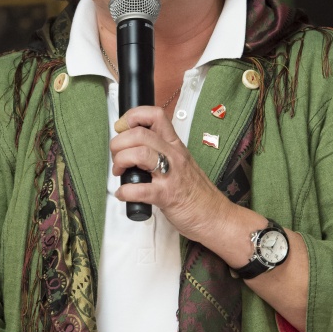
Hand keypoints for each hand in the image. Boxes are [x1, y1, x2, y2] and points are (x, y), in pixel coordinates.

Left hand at [111, 106, 233, 249]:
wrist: (215, 216)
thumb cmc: (196, 192)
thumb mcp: (180, 162)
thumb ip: (159, 151)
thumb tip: (131, 147)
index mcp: (174, 145)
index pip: (155, 115)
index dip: (132, 116)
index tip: (121, 128)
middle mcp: (173, 156)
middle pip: (140, 134)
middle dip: (119, 143)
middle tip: (117, 156)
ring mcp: (171, 175)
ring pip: (140, 154)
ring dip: (121, 161)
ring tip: (119, 171)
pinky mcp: (167, 196)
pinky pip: (140, 189)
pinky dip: (125, 191)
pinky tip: (123, 194)